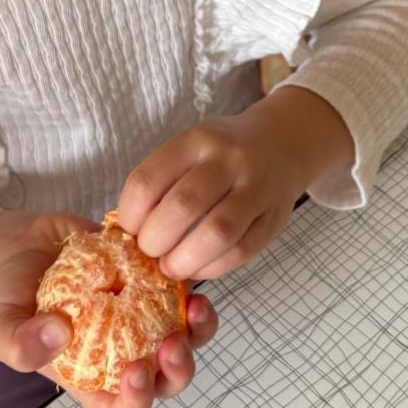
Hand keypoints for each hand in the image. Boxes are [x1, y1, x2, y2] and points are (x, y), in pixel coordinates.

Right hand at [0, 209, 218, 407]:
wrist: (28, 243)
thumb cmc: (13, 292)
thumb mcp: (2, 321)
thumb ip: (17, 342)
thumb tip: (57, 337)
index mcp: (92, 379)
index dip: (138, 401)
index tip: (136, 371)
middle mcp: (124, 356)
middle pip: (166, 381)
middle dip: (179, 369)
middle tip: (172, 342)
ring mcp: (144, 322)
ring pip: (187, 341)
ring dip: (199, 332)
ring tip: (195, 307)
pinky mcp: (155, 287)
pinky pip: (185, 298)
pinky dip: (192, 291)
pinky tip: (185, 275)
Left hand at [115, 87, 353, 280]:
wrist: (281, 146)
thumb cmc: (220, 156)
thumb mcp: (189, 150)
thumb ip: (162, 182)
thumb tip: (127, 236)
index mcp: (196, 140)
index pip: (148, 180)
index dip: (129, 216)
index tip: (127, 233)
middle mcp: (229, 159)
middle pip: (182, 207)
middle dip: (155, 241)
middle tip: (148, 254)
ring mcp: (256, 188)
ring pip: (216, 233)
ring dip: (185, 260)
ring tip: (171, 268)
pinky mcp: (274, 218)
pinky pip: (240, 251)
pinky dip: (213, 268)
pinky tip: (199, 268)